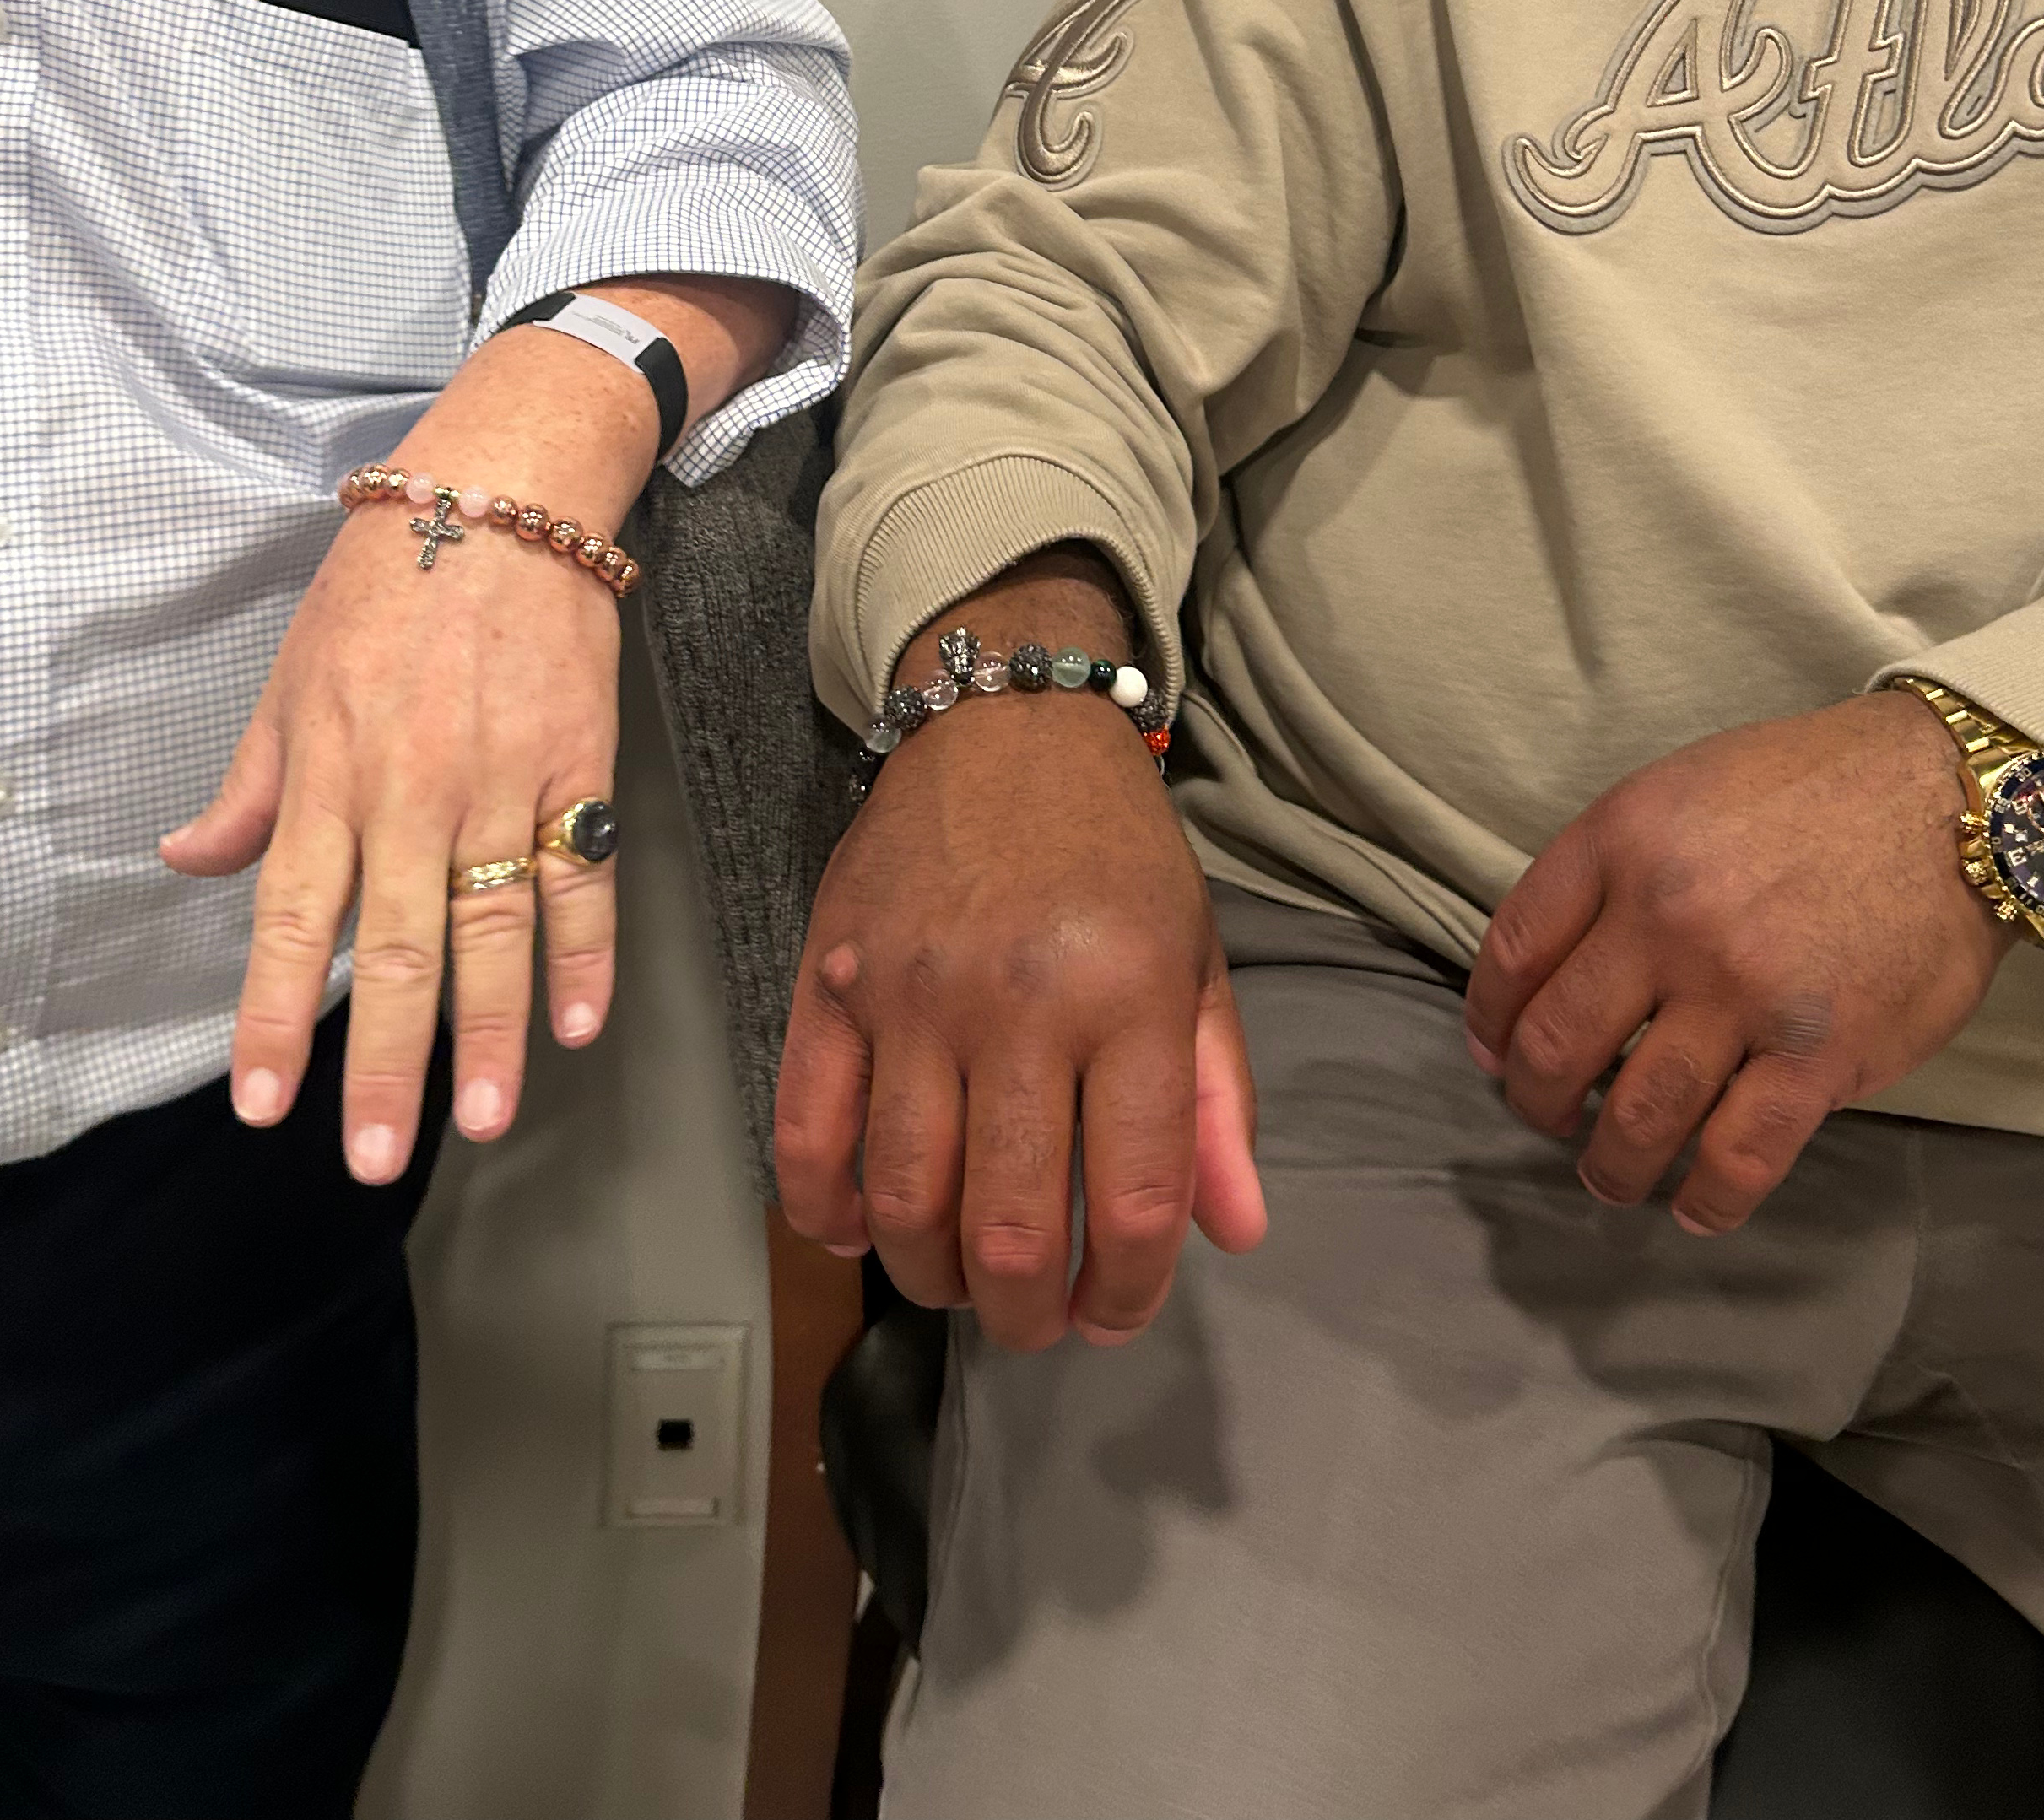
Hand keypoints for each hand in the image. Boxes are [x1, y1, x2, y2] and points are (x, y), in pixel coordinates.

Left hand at [162, 329, 646, 1178]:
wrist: (506, 490)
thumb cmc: (384, 582)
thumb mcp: (291, 676)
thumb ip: (251, 787)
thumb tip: (187, 863)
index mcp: (331, 772)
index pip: (294, 920)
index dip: (278, 1019)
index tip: (265, 1106)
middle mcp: (414, 790)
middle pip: (398, 949)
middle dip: (384, 1065)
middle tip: (374, 1159)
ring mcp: (505, 781)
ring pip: (496, 929)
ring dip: (490, 1033)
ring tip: (481, 1121)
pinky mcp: (581, 765)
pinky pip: (584, 875)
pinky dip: (587, 953)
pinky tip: (578, 1026)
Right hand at [775, 674, 1266, 1353]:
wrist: (1006, 722)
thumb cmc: (1116, 849)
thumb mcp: (1198, 957)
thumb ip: (1218, 1102)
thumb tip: (1236, 1234)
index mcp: (1128, 999)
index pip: (1132, 1200)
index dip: (1126, 1292)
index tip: (1113, 1313)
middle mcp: (1018, 1003)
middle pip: (1006, 1223)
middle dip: (1023, 1311)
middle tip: (1032, 1319)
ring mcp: (910, 993)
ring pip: (904, 1196)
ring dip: (930, 1275)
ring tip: (958, 1281)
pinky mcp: (830, 979)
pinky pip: (808, 1128)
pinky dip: (824, 1207)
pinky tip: (858, 1232)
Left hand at [1462, 695, 2009, 1234]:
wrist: (1949, 796)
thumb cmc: (1812, 787)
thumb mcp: (1682, 787)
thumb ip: (1615, 868)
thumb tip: (1557, 968)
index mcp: (1624, 842)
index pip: (1514, 949)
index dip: (1488, 1015)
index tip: (1492, 1049)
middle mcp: (1668, 919)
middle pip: (1558, 1044)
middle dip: (1537, 1101)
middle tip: (1548, 1119)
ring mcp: (1742, 993)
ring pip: (1638, 1114)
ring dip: (1612, 1163)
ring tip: (1611, 1176)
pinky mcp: (1819, 1054)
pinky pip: (1739, 1155)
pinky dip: (1708, 1197)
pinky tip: (1696, 1207)